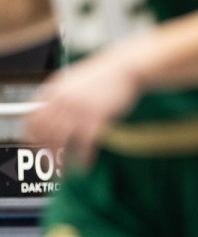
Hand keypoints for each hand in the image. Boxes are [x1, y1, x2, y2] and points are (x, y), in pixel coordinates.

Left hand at [25, 51, 142, 166]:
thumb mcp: (75, 80)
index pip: (33, 118)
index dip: (32, 135)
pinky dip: (83, 158)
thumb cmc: (104, 75)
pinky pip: (85, 143)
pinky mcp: (97, 117)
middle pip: (46, 132)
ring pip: (62, 140)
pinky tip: (85, 165)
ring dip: (62, 158)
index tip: (36, 146)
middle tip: (52, 162)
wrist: (126, 68)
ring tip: (66, 169)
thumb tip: (50, 113)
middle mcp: (63, 100)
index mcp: (54, 90)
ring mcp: (79, 109)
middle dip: (47, 150)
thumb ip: (61, 95)